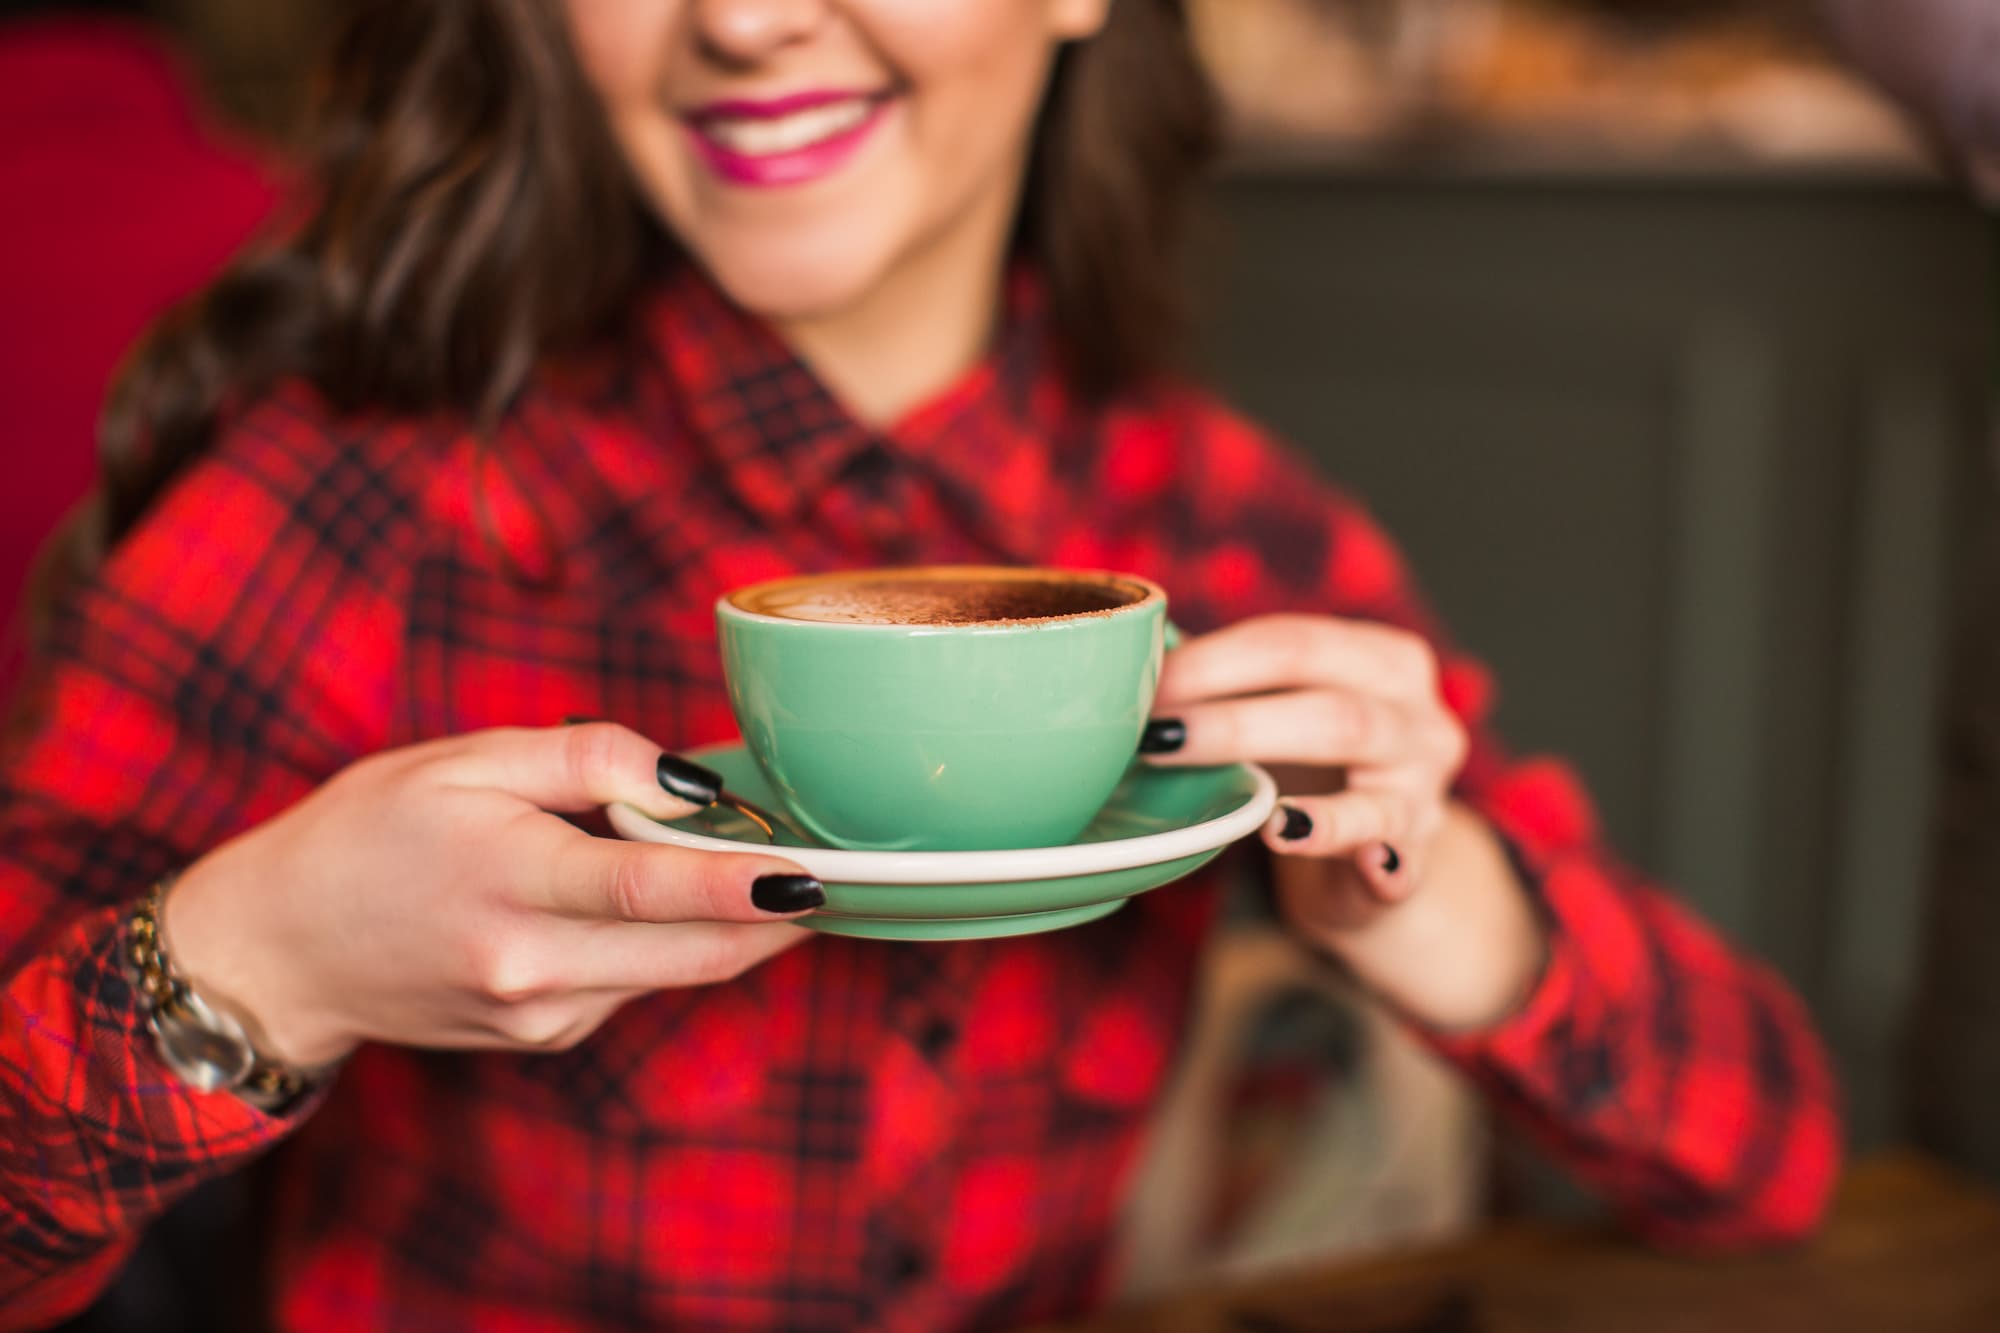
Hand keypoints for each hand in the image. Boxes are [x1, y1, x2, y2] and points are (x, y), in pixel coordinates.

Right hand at [163, 724, 822, 1067]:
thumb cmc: (368, 833)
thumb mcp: (462, 759)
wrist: (281, 951)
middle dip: (776, 917)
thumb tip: (687, 782)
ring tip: (759, 867)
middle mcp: (528, 965)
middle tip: (837, 870)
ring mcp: (539, 1014)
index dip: (739, 884)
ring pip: (675, 972)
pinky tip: (648, 902)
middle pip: (692, 952)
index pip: (647, 889)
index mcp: (507, 881)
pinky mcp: (544, 1037)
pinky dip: (668, 944)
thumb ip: (585, 759)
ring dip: (731, 926)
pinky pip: (635, 985)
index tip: (810, 873)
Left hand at [1143, 615, 1543, 1029]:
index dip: (1214, 660)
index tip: (1143, 681)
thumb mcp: (1284, 708)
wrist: (1373, 854)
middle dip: (1236, 719)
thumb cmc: (1312, 763)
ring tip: (1247, 808)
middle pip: (1332, 707)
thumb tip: (1131, 660)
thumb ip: (1230, 683)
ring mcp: (1423, 791)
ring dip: (1295, 792)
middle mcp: (1419, 718)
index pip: (1294, 643)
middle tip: (1158, 735)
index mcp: (1383, 660)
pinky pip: (1389, 858)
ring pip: (1365, 778)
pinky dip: (1352, 853)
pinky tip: (1298, 841)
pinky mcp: (1412, 858)